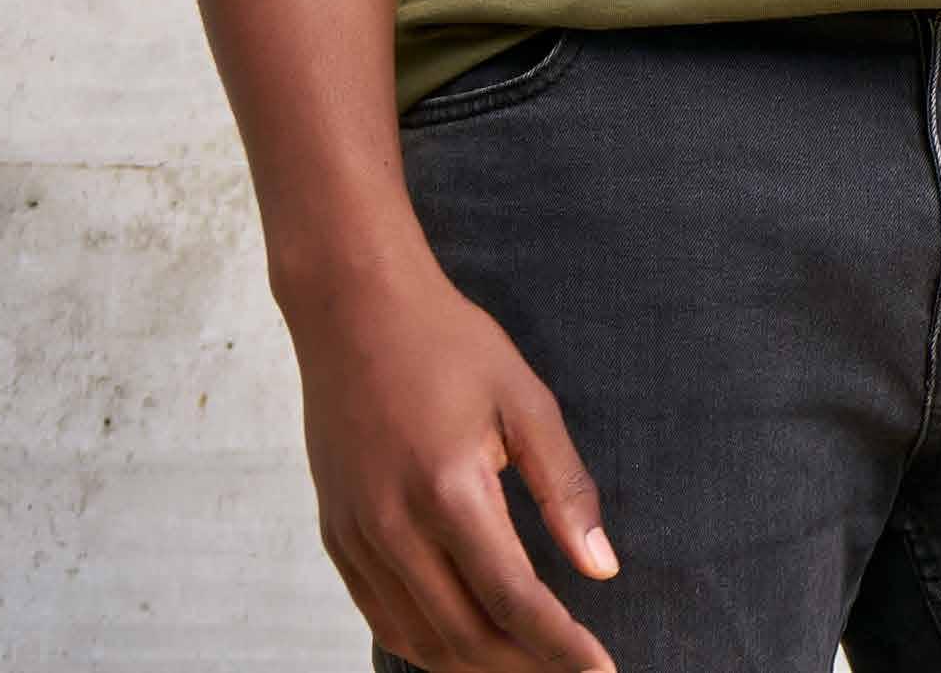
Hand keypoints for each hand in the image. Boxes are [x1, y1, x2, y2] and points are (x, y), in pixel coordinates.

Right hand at [285, 251, 620, 670]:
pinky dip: (427, 644)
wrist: (352, 305)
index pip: (513, 600)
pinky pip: (382, 617)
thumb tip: (602, 567)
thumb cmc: (446, 341)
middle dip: (527, 665)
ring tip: (528, 660)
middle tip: (573, 667)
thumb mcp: (523, 397)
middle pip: (467, 636)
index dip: (562, 647)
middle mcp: (395, 525)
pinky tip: (466, 641)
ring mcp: (358, 535)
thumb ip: (564, 487)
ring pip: (421, 640)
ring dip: (478, 665)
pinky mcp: (337, 535)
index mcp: (449, 488)